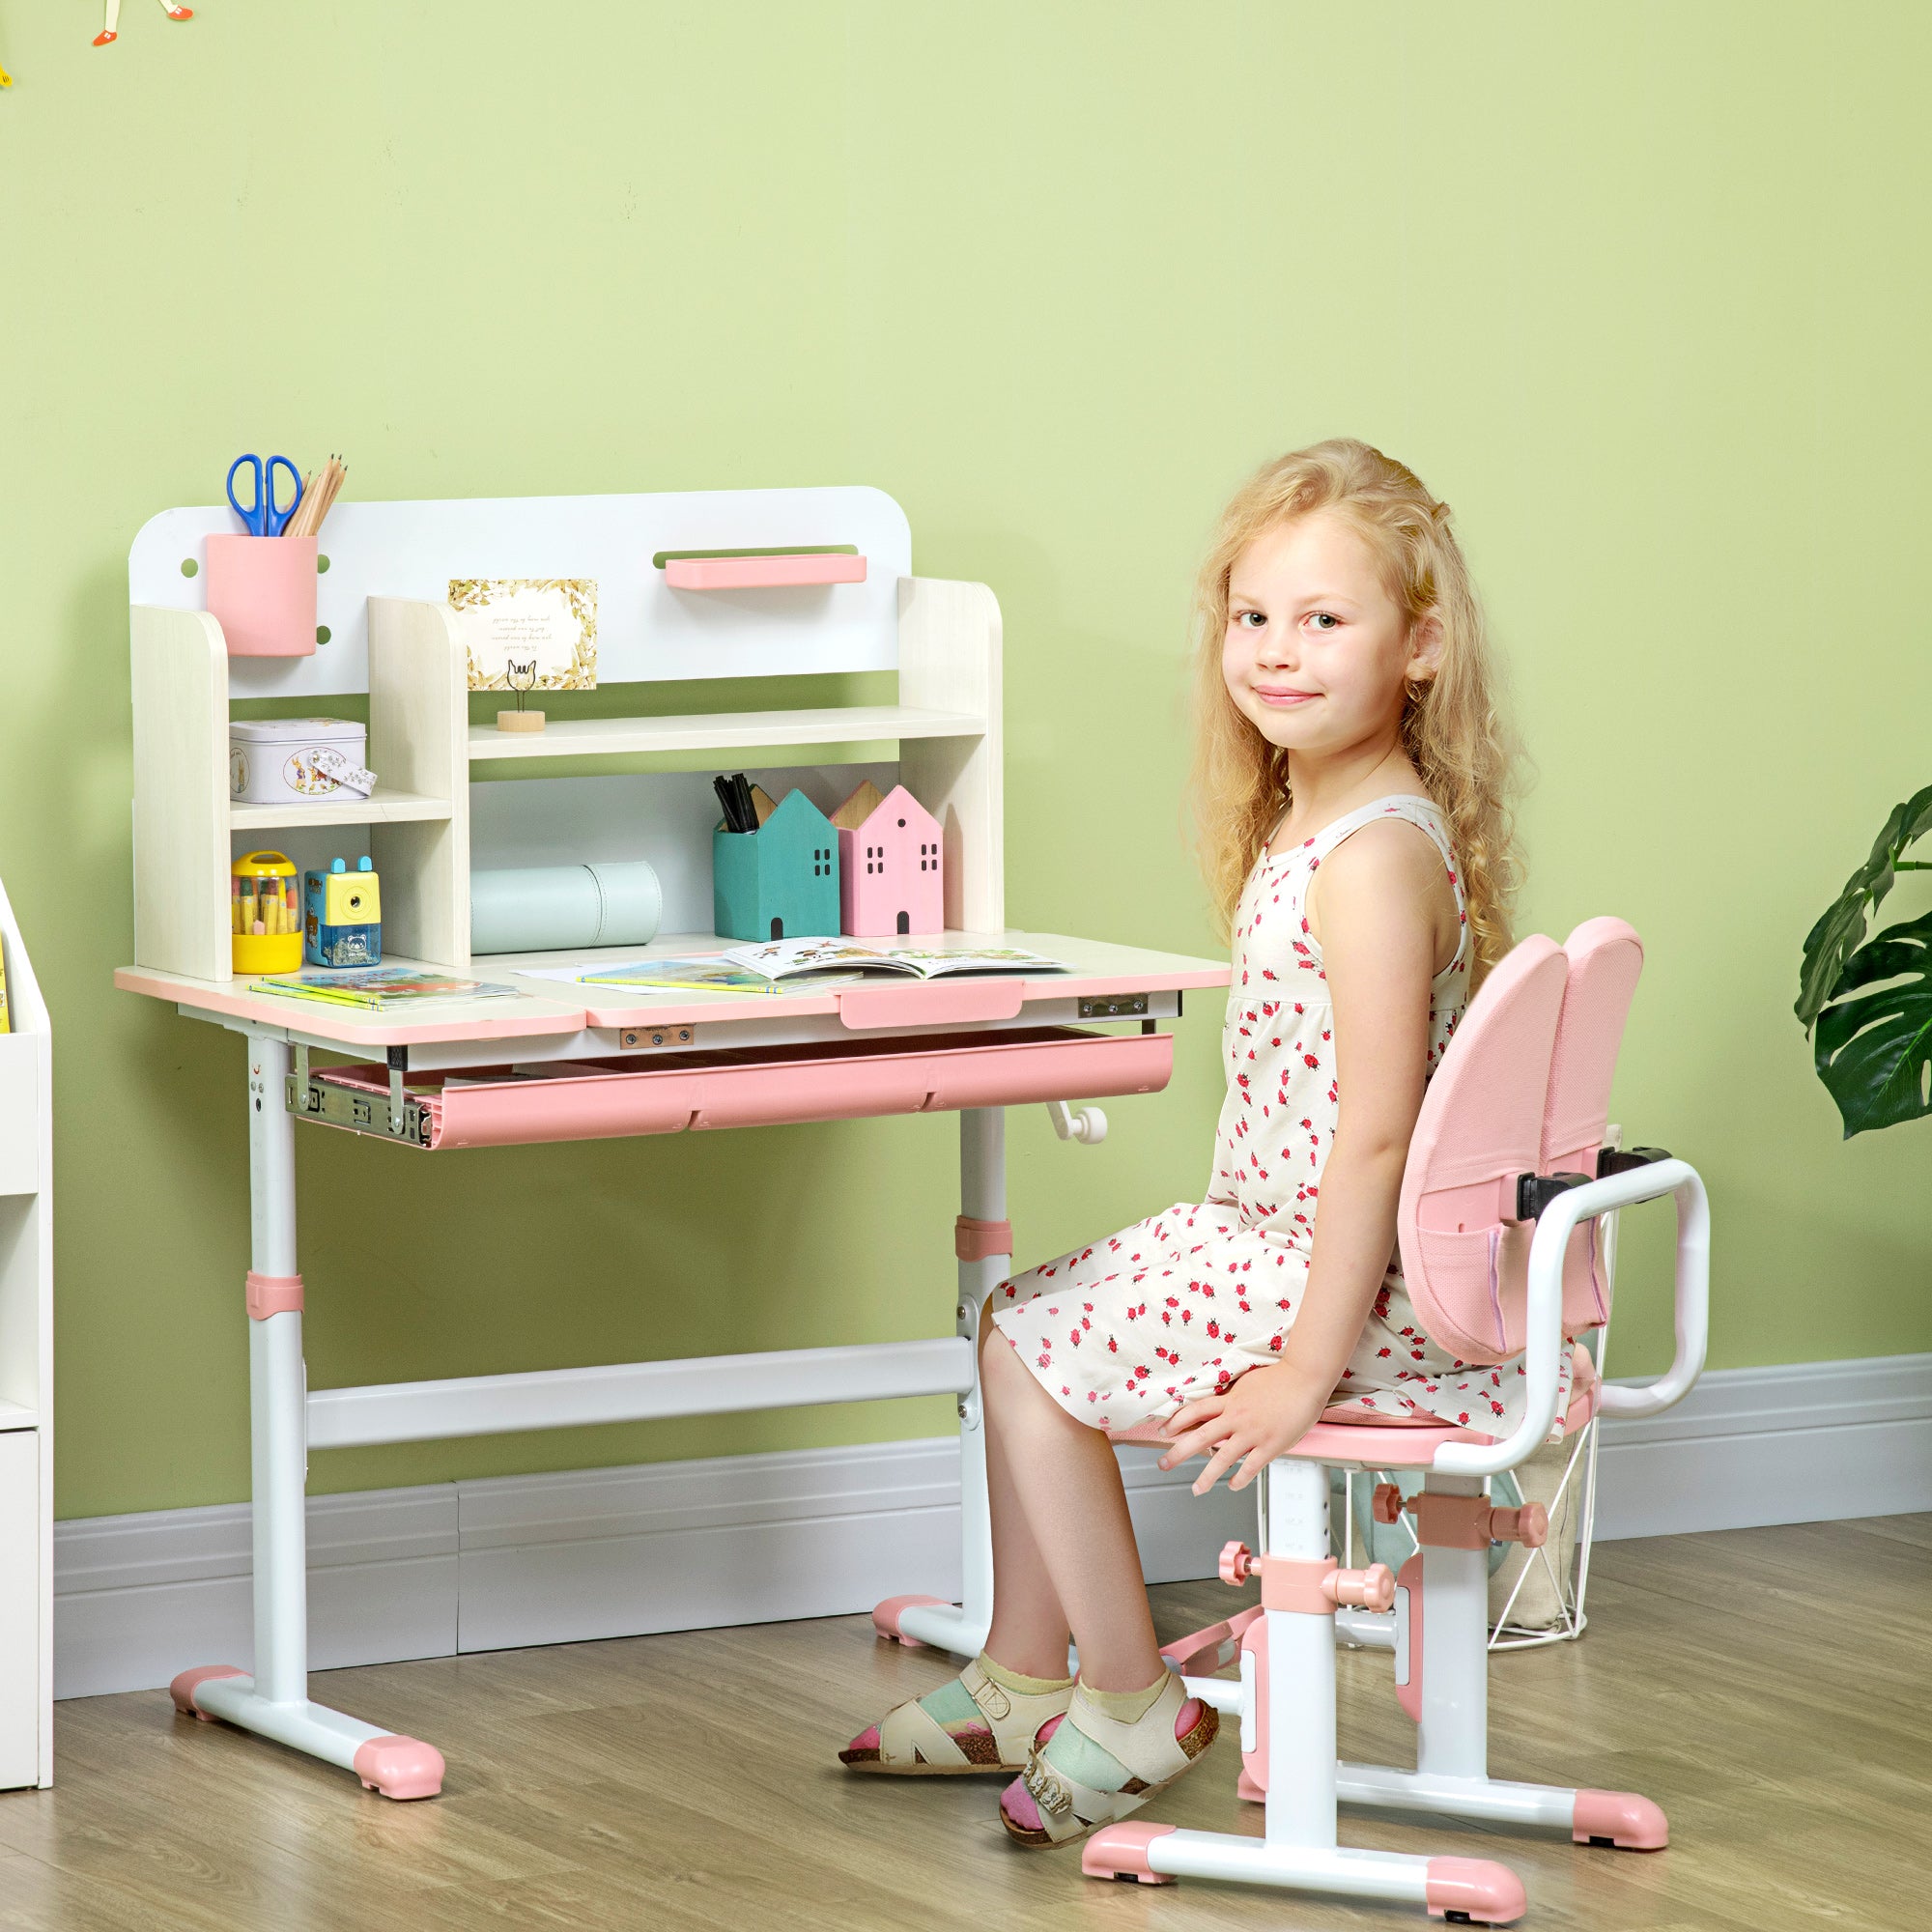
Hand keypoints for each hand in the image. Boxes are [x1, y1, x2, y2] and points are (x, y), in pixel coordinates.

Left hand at [1157, 1364, 1332, 1493]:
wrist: (1304, 1378)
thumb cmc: (1280, 1378)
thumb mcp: (1246, 1383)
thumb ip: (1232, 1398)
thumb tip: (1220, 1406)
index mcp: (1230, 1401)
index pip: (1194, 1411)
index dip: (1176, 1421)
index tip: (1163, 1432)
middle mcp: (1236, 1417)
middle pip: (1200, 1436)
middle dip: (1178, 1453)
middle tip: (1163, 1464)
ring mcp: (1252, 1432)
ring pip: (1222, 1458)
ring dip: (1207, 1476)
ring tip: (1197, 1488)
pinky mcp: (1270, 1445)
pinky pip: (1251, 1467)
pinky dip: (1240, 1479)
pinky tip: (1233, 1486)